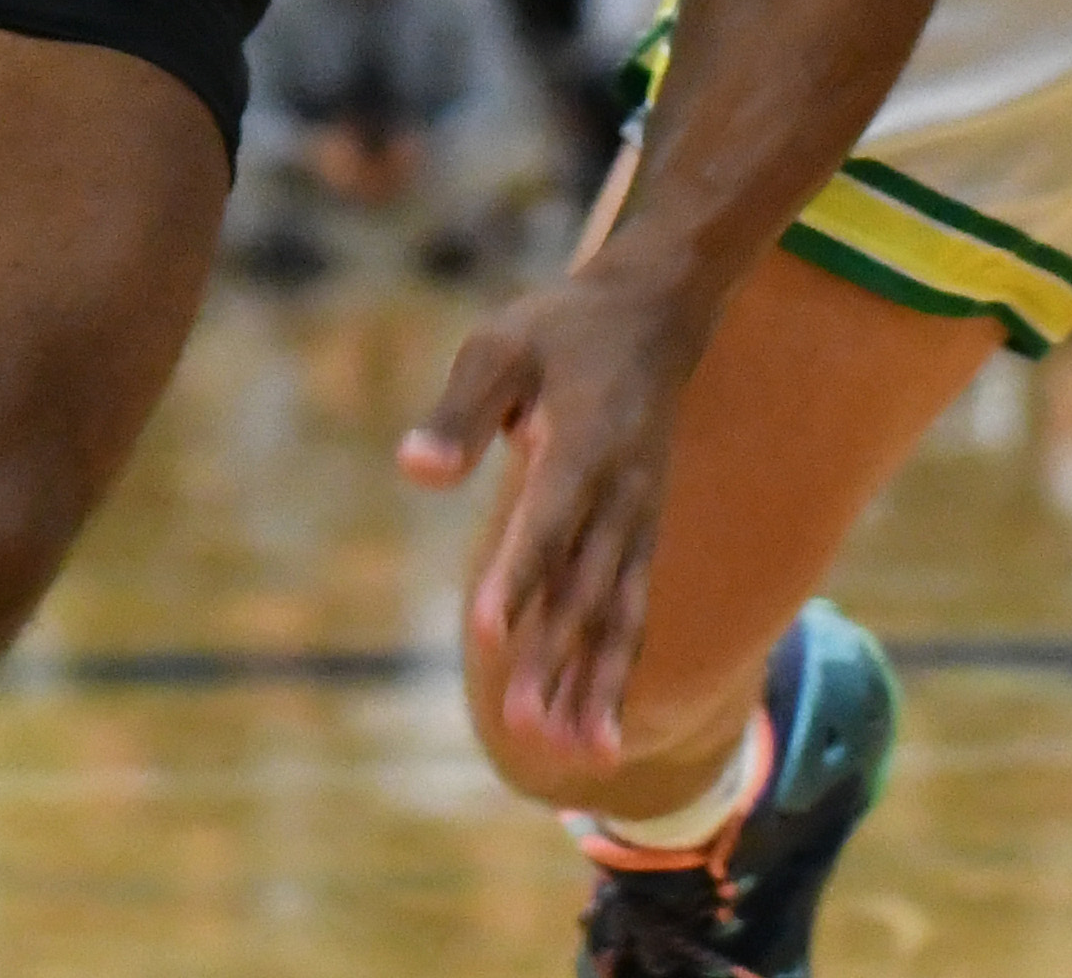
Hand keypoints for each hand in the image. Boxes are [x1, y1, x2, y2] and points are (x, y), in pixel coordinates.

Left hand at [398, 263, 709, 783]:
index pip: (545, 523)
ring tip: (575, 755)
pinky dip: (617, 674)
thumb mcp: (500, 345)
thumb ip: (460, 411)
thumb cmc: (560, 330)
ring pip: (615, 615)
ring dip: (594, 686)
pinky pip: (631, 614)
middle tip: (523, 726)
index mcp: (583, 445)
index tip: (484, 632)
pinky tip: (598, 734)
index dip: (515, 577)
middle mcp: (619, 494)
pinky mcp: (641, 536)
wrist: (657, 315)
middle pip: (583, 588)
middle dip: (553, 659)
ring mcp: (637, 520)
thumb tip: (414, 470)